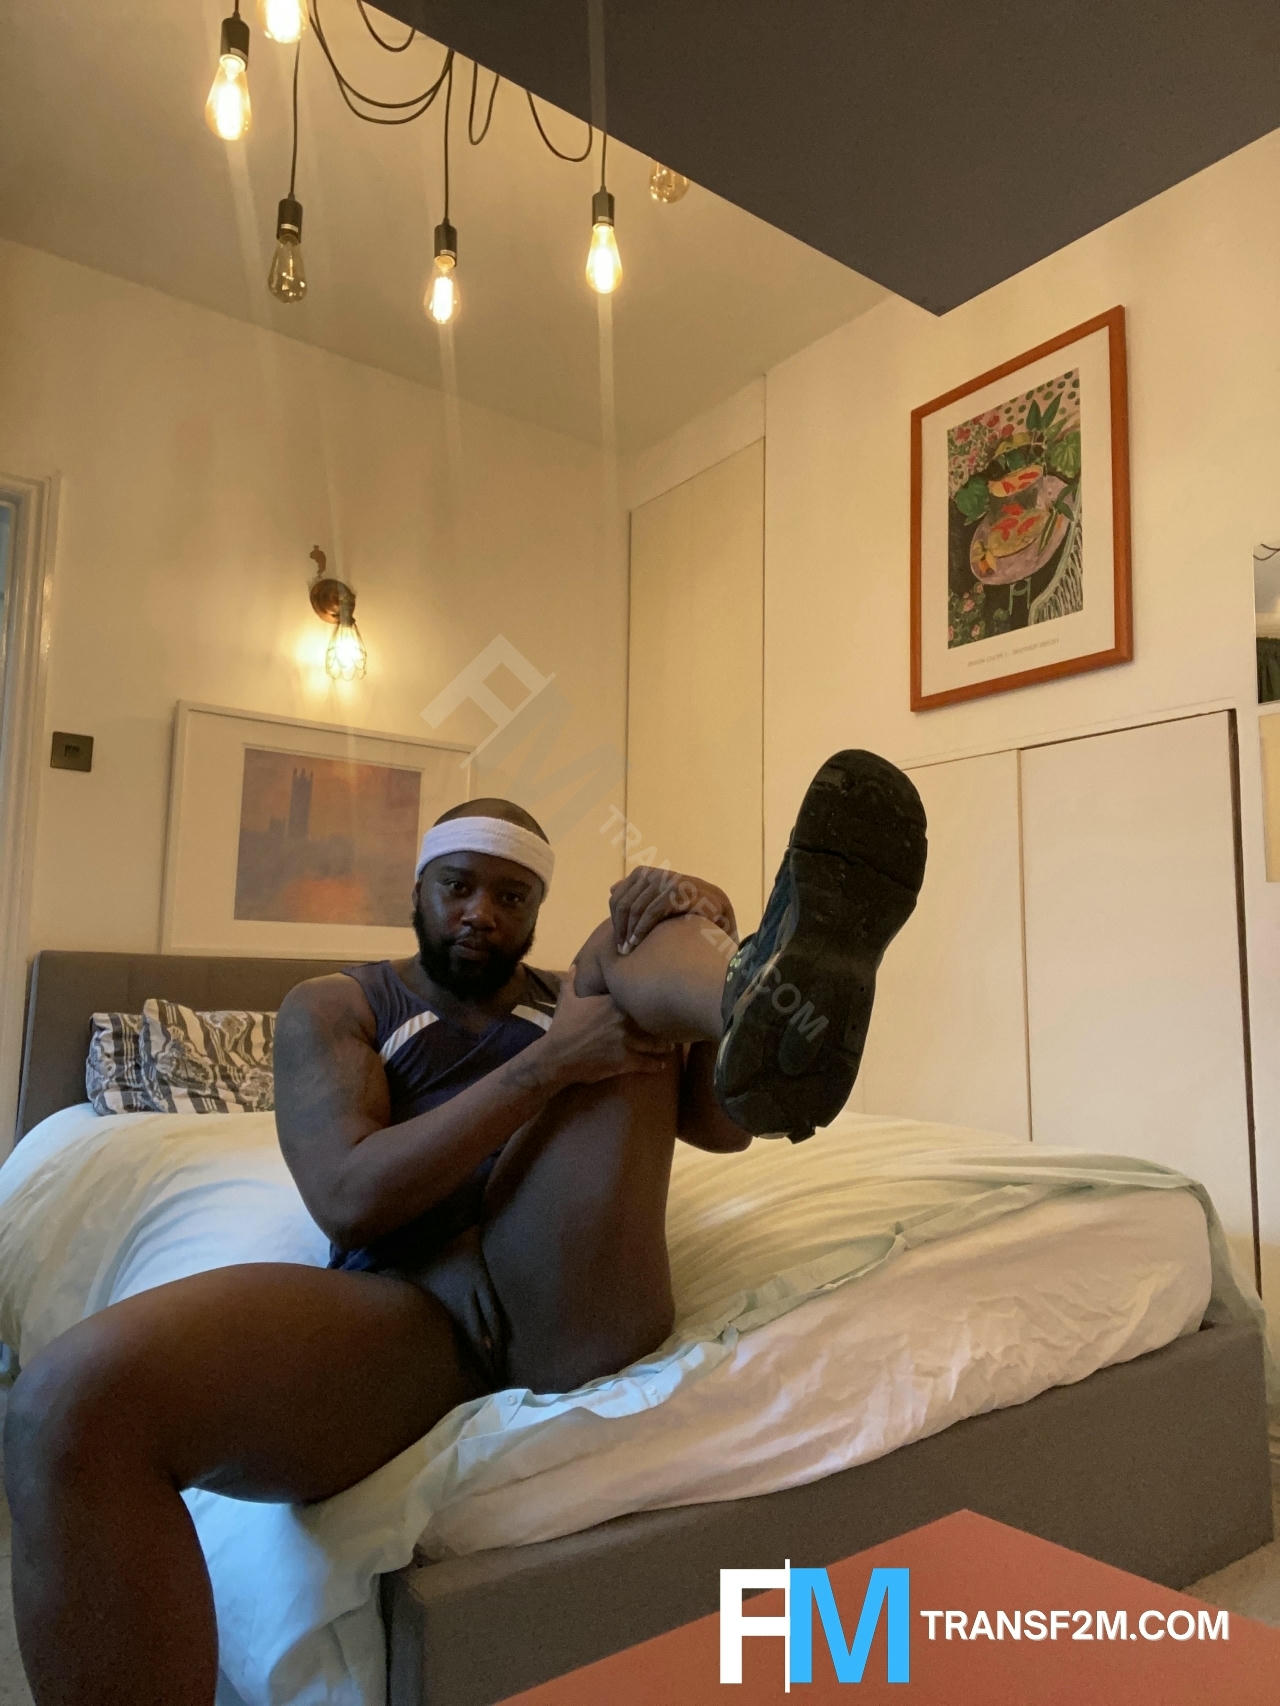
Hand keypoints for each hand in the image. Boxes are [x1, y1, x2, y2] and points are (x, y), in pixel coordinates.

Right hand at [535, 966, 675, 1085]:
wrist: (558, 1055)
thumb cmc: (563, 1026)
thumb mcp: (566, 999)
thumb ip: (572, 981)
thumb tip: (575, 967)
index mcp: (614, 1002)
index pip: (639, 997)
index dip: (650, 1000)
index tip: (659, 1001)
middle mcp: (625, 1020)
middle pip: (651, 1021)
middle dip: (663, 1024)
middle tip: (672, 1026)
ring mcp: (628, 1041)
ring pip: (654, 1044)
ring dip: (664, 1046)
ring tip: (670, 1047)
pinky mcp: (626, 1061)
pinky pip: (647, 1063)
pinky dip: (656, 1065)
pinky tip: (661, 1066)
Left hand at [610, 867, 736, 954]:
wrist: (721, 912)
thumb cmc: (687, 909)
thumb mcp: (661, 899)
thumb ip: (639, 894)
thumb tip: (612, 888)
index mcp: (646, 874)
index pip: (618, 896)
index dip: (614, 920)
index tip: (617, 941)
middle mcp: (656, 874)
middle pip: (624, 902)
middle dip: (620, 928)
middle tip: (621, 950)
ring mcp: (668, 880)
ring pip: (636, 907)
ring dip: (629, 932)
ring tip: (629, 950)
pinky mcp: (680, 891)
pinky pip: (652, 911)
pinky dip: (642, 929)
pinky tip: (639, 942)